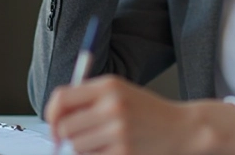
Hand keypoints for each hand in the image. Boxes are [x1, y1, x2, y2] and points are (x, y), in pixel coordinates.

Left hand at [45, 75, 234, 154]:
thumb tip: (54, 119)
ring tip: (102, 142)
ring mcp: (119, 132)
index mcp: (108, 86)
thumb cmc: (148, 111)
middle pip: (64, 127)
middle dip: (65, 136)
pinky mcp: (124, 154)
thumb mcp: (120, 92)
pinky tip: (114, 150)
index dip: (51, 114)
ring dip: (83, 148)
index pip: (61, 98)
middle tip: (77, 138)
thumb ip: (88, 99)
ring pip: (76, 147)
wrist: (183, 129)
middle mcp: (112, 106)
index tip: (54, 124)